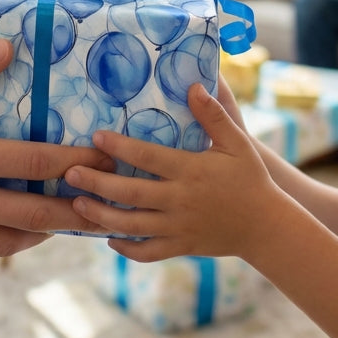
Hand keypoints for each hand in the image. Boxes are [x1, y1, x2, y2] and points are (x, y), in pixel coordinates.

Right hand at [0, 39, 111, 263]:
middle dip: (76, 212)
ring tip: (62, 216)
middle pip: (34, 217)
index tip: (102, 157)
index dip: (75, 161)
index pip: (33, 164)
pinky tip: (3, 224)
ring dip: (40, 231)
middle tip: (104, 203)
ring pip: (7, 243)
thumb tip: (6, 50)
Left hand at [63, 83, 286, 261]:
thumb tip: (194, 85)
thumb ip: (214, 115)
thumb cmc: (251, 179)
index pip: (148, 157)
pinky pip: (148, 252)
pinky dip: (126, 248)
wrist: (267, 227)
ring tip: (77, 204)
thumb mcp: (237, 143)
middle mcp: (180, 200)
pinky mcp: (181, 246)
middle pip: (131, 193)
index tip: (96, 136)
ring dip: (101, 216)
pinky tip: (108, 238)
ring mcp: (178, 227)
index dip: (120, 146)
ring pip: (132, 225)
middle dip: (98, 183)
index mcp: (190, 171)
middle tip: (70, 173)